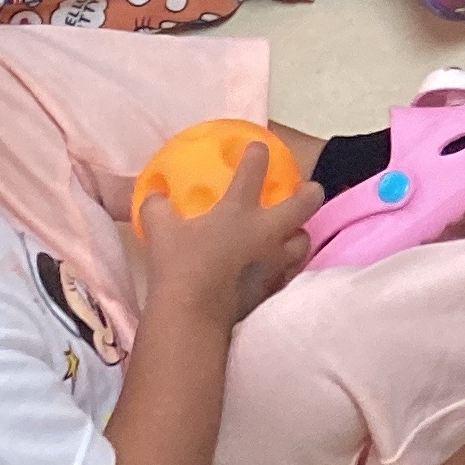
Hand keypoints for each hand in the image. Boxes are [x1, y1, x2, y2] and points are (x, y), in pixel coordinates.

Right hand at [131, 141, 318, 323]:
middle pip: (304, 203)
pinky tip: (275, 269)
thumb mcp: (159, 230)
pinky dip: (286, 266)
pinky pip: (290, 272)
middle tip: (310, 189)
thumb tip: (154, 194)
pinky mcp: (274, 289)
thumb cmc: (178, 267)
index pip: (254, 170)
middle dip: (310, 192)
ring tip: (291, 234)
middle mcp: (266, 231)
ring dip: (299, 234)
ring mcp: (275, 261)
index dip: (257, 154)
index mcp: (239, 210)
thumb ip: (157, 206)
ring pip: (303, 241)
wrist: (193, 315)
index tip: (258, 148)